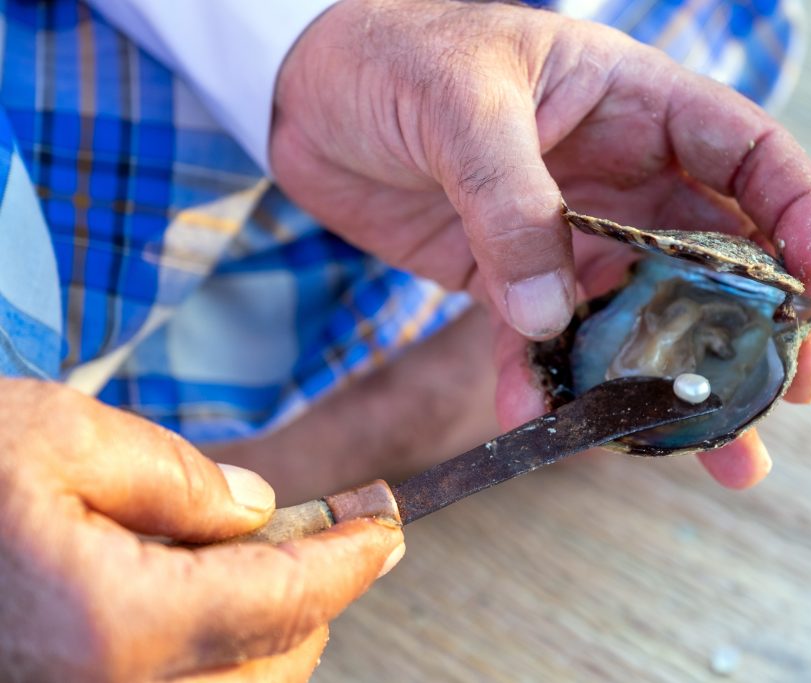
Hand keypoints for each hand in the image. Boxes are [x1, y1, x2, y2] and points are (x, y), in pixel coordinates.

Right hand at [0, 379, 403, 681]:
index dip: (354, 555)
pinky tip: (187, 600)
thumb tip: (259, 512)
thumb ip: (179, 476)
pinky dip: (220, 657)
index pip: (288, 598)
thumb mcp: (57, 436)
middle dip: (312, 590)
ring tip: (228, 558)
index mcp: (114, 626)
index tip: (387, 524)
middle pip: (280, 659)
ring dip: (268, 628)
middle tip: (306, 524)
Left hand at [270, 0, 810, 487]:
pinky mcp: (513, 279)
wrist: (305, 90)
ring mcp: (570, 233)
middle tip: (786, 396)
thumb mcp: (461, 103)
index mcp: (638, 106)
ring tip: (715, 455)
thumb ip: (512, 203)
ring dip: (674, 386)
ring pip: (644, 317)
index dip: (799, 220)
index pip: (751, 159)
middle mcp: (620, 176)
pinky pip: (549, 342)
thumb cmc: (393, 51)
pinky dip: (553, 386)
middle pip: (718, 260)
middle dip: (759, 331)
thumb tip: (556, 315)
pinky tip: (548, 422)